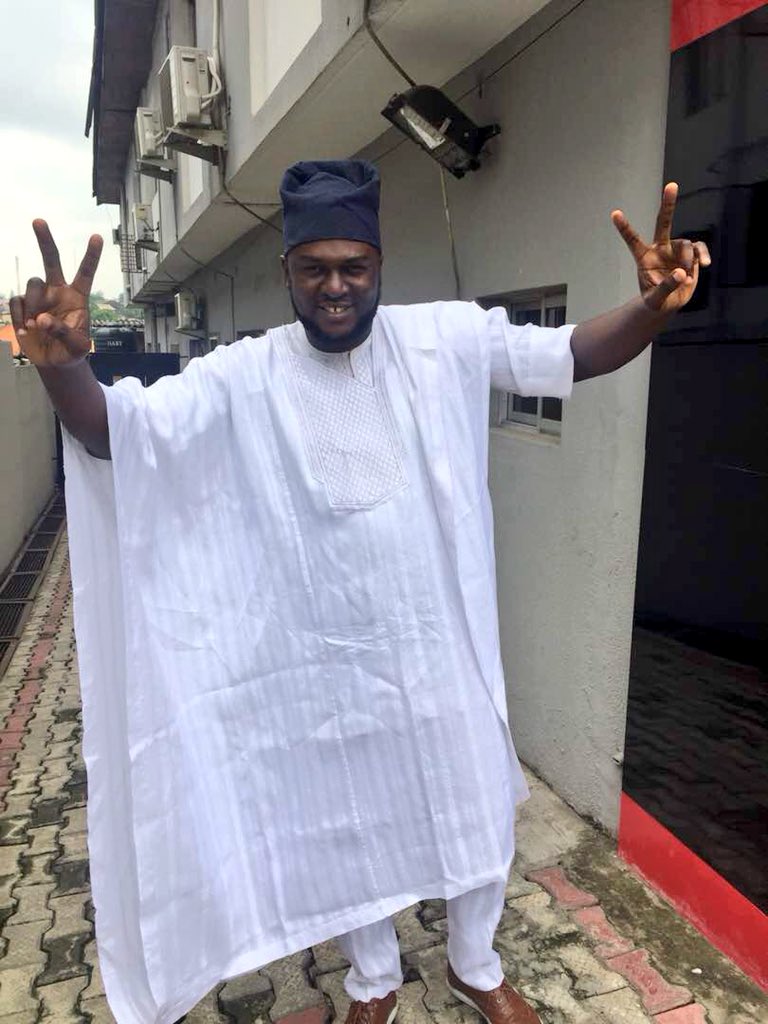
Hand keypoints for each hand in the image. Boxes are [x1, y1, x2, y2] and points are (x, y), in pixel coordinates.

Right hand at [10, 221, 102, 367]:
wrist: (55, 362)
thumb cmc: (72, 351)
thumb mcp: (77, 346)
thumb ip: (63, 332)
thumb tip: (42, 319)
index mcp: (78, 297)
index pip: (86, 273)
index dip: (91, 256)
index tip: (97, 237)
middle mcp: (58, 291)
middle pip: (52, 261)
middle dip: (45, 241)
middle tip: (38, 221)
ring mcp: (40, 297)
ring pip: (32, 284)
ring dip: (32, 303)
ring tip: (36, 326)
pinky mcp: (23, 306)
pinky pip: (17, 302)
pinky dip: (19, 317)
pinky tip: (26, 330)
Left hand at [611, 182, 710, 314]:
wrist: (670, 303)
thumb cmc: (657, 300)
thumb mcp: (656, 299)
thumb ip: (666, 286)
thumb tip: (680, 273)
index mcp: (644, 257)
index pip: (633, 240)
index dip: (624, 227)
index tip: (614, 213)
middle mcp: (660, 249)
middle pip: (663, 223)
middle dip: (668, 205)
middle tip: (672, 185)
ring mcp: (675, 250)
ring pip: (685, 244)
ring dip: (687, 260)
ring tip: (685, 278)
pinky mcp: (690, 255)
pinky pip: (699, 249)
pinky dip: (702, 256)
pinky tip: (704, 265)